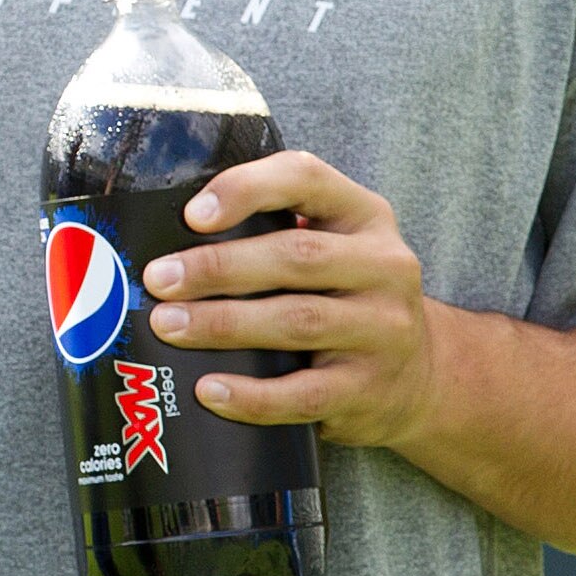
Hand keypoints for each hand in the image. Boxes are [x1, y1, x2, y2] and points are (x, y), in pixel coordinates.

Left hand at [139, 146, 449, 450]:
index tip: (192, 215)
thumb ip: (271, 232)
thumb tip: (171, 246)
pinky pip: (303, 394)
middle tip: (159, 280)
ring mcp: (383, 330)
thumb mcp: (332, 247)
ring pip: (297, 321)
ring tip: (168, 326)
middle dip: (218, 267)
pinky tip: (209, 390)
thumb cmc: (345, 300)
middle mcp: (384, 266)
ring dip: (224, 324)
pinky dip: (251, 396)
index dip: (247, 190)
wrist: (417, 377)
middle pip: (296, 256)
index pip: (307, 179)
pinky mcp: (368, 389)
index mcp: (364, 216)